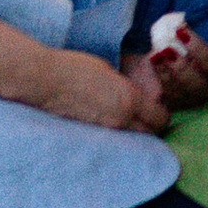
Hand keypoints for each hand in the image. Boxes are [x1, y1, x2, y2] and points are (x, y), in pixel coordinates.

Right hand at [33, 51, 171, 135]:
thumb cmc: (76, 68)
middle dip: (151, 126)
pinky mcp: (89, 137)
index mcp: (129, 101)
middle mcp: (120, 121)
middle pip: (149, 134)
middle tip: (147, 117)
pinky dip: (115, 135)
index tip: (159, 107)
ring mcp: (104, 132)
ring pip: (130, 139)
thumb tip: (135, 95)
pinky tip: (107, 123)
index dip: (163, 113)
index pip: (160, 118)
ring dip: (133, 132)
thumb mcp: (109, 71)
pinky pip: (112, 139)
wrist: (44, 81)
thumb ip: (126, 88)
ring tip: (126, 119)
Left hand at [121, 32, 207, 118]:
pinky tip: (152, 64)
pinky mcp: (171, 106)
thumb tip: (175, 22)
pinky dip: (158, 79)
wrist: (157, 61)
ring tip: (155, 55)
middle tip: (166, 50)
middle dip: (181, 66)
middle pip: (197, 83)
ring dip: (166, 72)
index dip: (197, 47)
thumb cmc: (174, 46)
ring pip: (179, 92)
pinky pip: (165, 97)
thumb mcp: (180, 38)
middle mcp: (204, 87)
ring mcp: (187, 99)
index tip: (180, 31)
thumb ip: (181, 31)